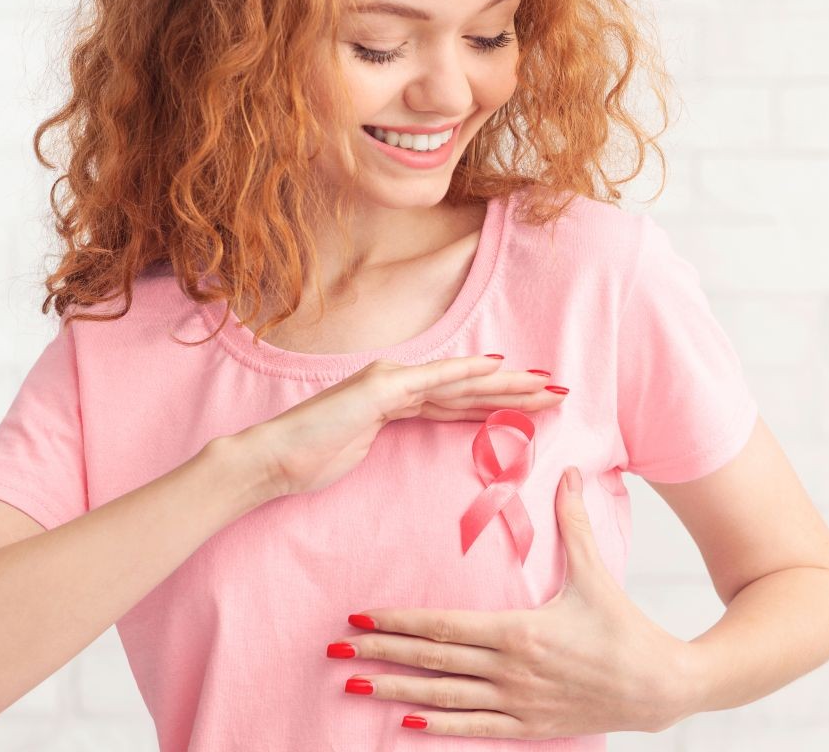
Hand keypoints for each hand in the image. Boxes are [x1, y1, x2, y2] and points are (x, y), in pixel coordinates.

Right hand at [240, 354, 564, 498]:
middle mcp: (398, 383)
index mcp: (396, 399)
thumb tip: (404, 442)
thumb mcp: (361, 451)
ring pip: (462, 382)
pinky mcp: (381, 389)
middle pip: (469, 388)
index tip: (534, 403)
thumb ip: (387, 438)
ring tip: (544, 385)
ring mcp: (390, 382)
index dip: (498, 400)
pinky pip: (433, 380)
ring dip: (506, 384)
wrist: (271, 460)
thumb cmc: (309, 460)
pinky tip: (497, 367)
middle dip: (515, 390)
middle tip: (558, 390)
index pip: (458, 401)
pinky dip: (467, 372)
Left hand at [330, 466, 697, 738]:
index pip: (443, 625)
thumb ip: (574, 524)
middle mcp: (510, 668)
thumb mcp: (595, 574)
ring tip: (353, 684)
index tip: (361, 615)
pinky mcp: (527, 724)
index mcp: (519, 630)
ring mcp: (516, 700)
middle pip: (431, 660)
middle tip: (335, 647)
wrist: (659, 686)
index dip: (398, 621)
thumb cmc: (624, 629)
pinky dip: (436, 726)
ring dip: (394, 690)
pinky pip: (472, 726)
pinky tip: (404, 722)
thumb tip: (569, 473)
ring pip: (442, 697)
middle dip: (380, 653)